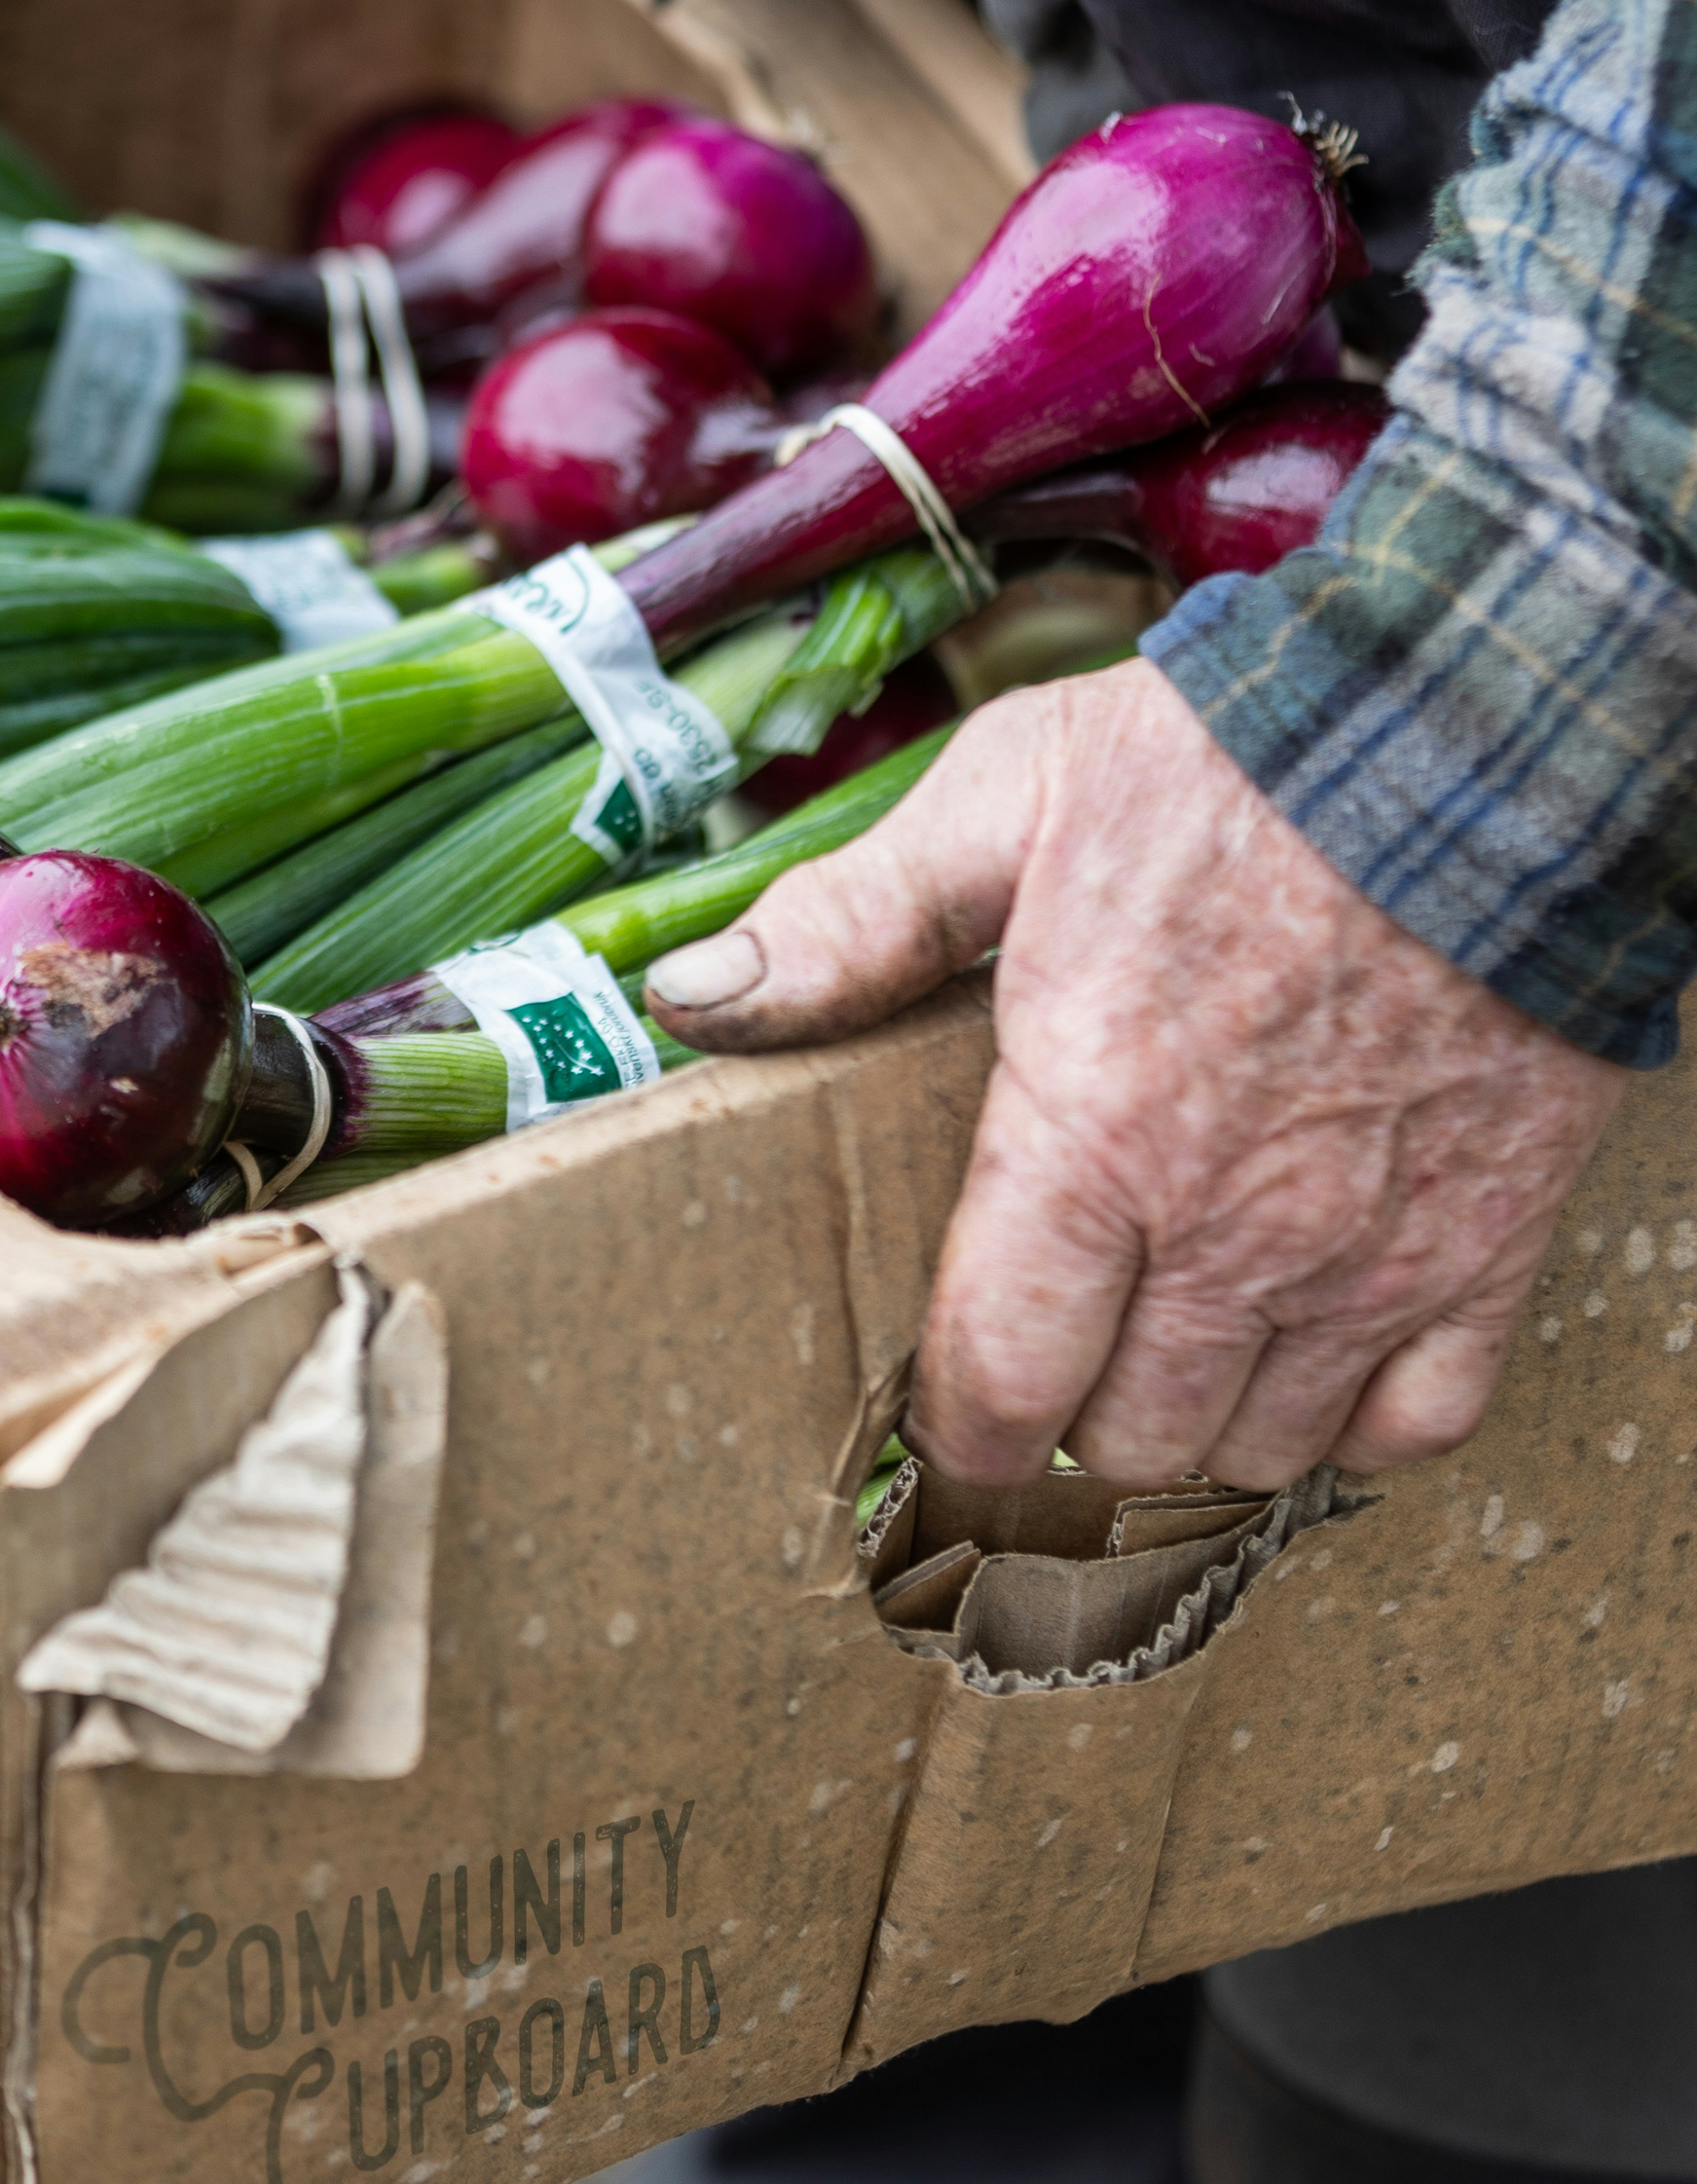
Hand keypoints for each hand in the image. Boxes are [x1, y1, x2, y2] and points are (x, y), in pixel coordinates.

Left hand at [646, 660, 1626, 1487]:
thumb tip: (691, 996)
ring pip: (1256, 1451)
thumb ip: (850, 923)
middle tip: (1054, 1368)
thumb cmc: (1233, 766)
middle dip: (1067, 1421)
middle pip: (1122, 1436)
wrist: (1491, 732)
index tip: (942, 1420)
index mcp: (1089, 1134)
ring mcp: (1367, 1256)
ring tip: (1163, 1365)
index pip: (1000, 1375)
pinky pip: (1414, 1426)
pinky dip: (1352, 1427)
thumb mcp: (1007, 801)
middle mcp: (1227, 1230)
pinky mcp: (1487, 1245)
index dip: (956, 1429)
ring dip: (1195, 1429)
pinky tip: (1305, 1369)